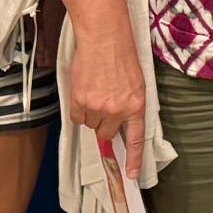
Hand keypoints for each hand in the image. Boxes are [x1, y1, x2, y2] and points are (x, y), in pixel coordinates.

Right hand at [61, 16, 147, 157]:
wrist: (104, 37)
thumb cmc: (121, 56)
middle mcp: (118, 110)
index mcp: (137, 105)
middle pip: (106, 133)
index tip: (132, 175)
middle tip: (103, 105)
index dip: (133, 159)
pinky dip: (78, 108)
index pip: (136, 139)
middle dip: (104, 124)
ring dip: (90, 113)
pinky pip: (76, 117)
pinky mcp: (80, 100)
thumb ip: (128, 104)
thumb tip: (118, 123)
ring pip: (89, 125)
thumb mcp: (135, 82)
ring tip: (94, 91)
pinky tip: (84, 91)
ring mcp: (97, 107)